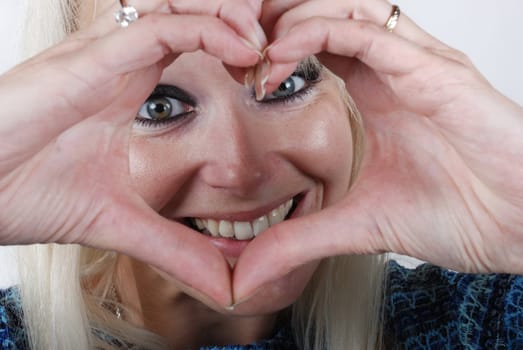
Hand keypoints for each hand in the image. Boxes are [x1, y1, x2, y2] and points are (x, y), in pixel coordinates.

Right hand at [0, 0, 263, 306]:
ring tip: (267, 42)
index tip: (269, 75)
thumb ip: (176, 246)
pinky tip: (242, 50)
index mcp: (129, 86)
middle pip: (194, 13)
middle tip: (280, 47)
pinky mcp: (89, 59)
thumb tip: (225, 283)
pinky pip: (157, 27)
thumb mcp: (122, 222)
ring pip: (181, 6)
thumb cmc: (27, 192)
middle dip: (241, 21)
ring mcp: (105, 55)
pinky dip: (205, 29)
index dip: (236, 48)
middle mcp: (121, 61)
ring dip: (231, 16)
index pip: (193, 41)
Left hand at [233, 0, 522, 301]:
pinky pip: (369, 32)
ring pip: (343, 10)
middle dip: (273, 20)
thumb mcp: (356, 225)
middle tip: (228, 40)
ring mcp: (414, 65)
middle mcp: (392, 71)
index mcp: (375, 95)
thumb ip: (299, 239)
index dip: (271, 51)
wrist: (521, 228)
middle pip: (324, 16)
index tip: (233, 73)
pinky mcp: (434, 71)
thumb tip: (246, 274)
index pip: (315, 47)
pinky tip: (282, 53)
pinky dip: (319, 32)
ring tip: (250, 46)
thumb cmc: (458, 215)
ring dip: (290, 19)